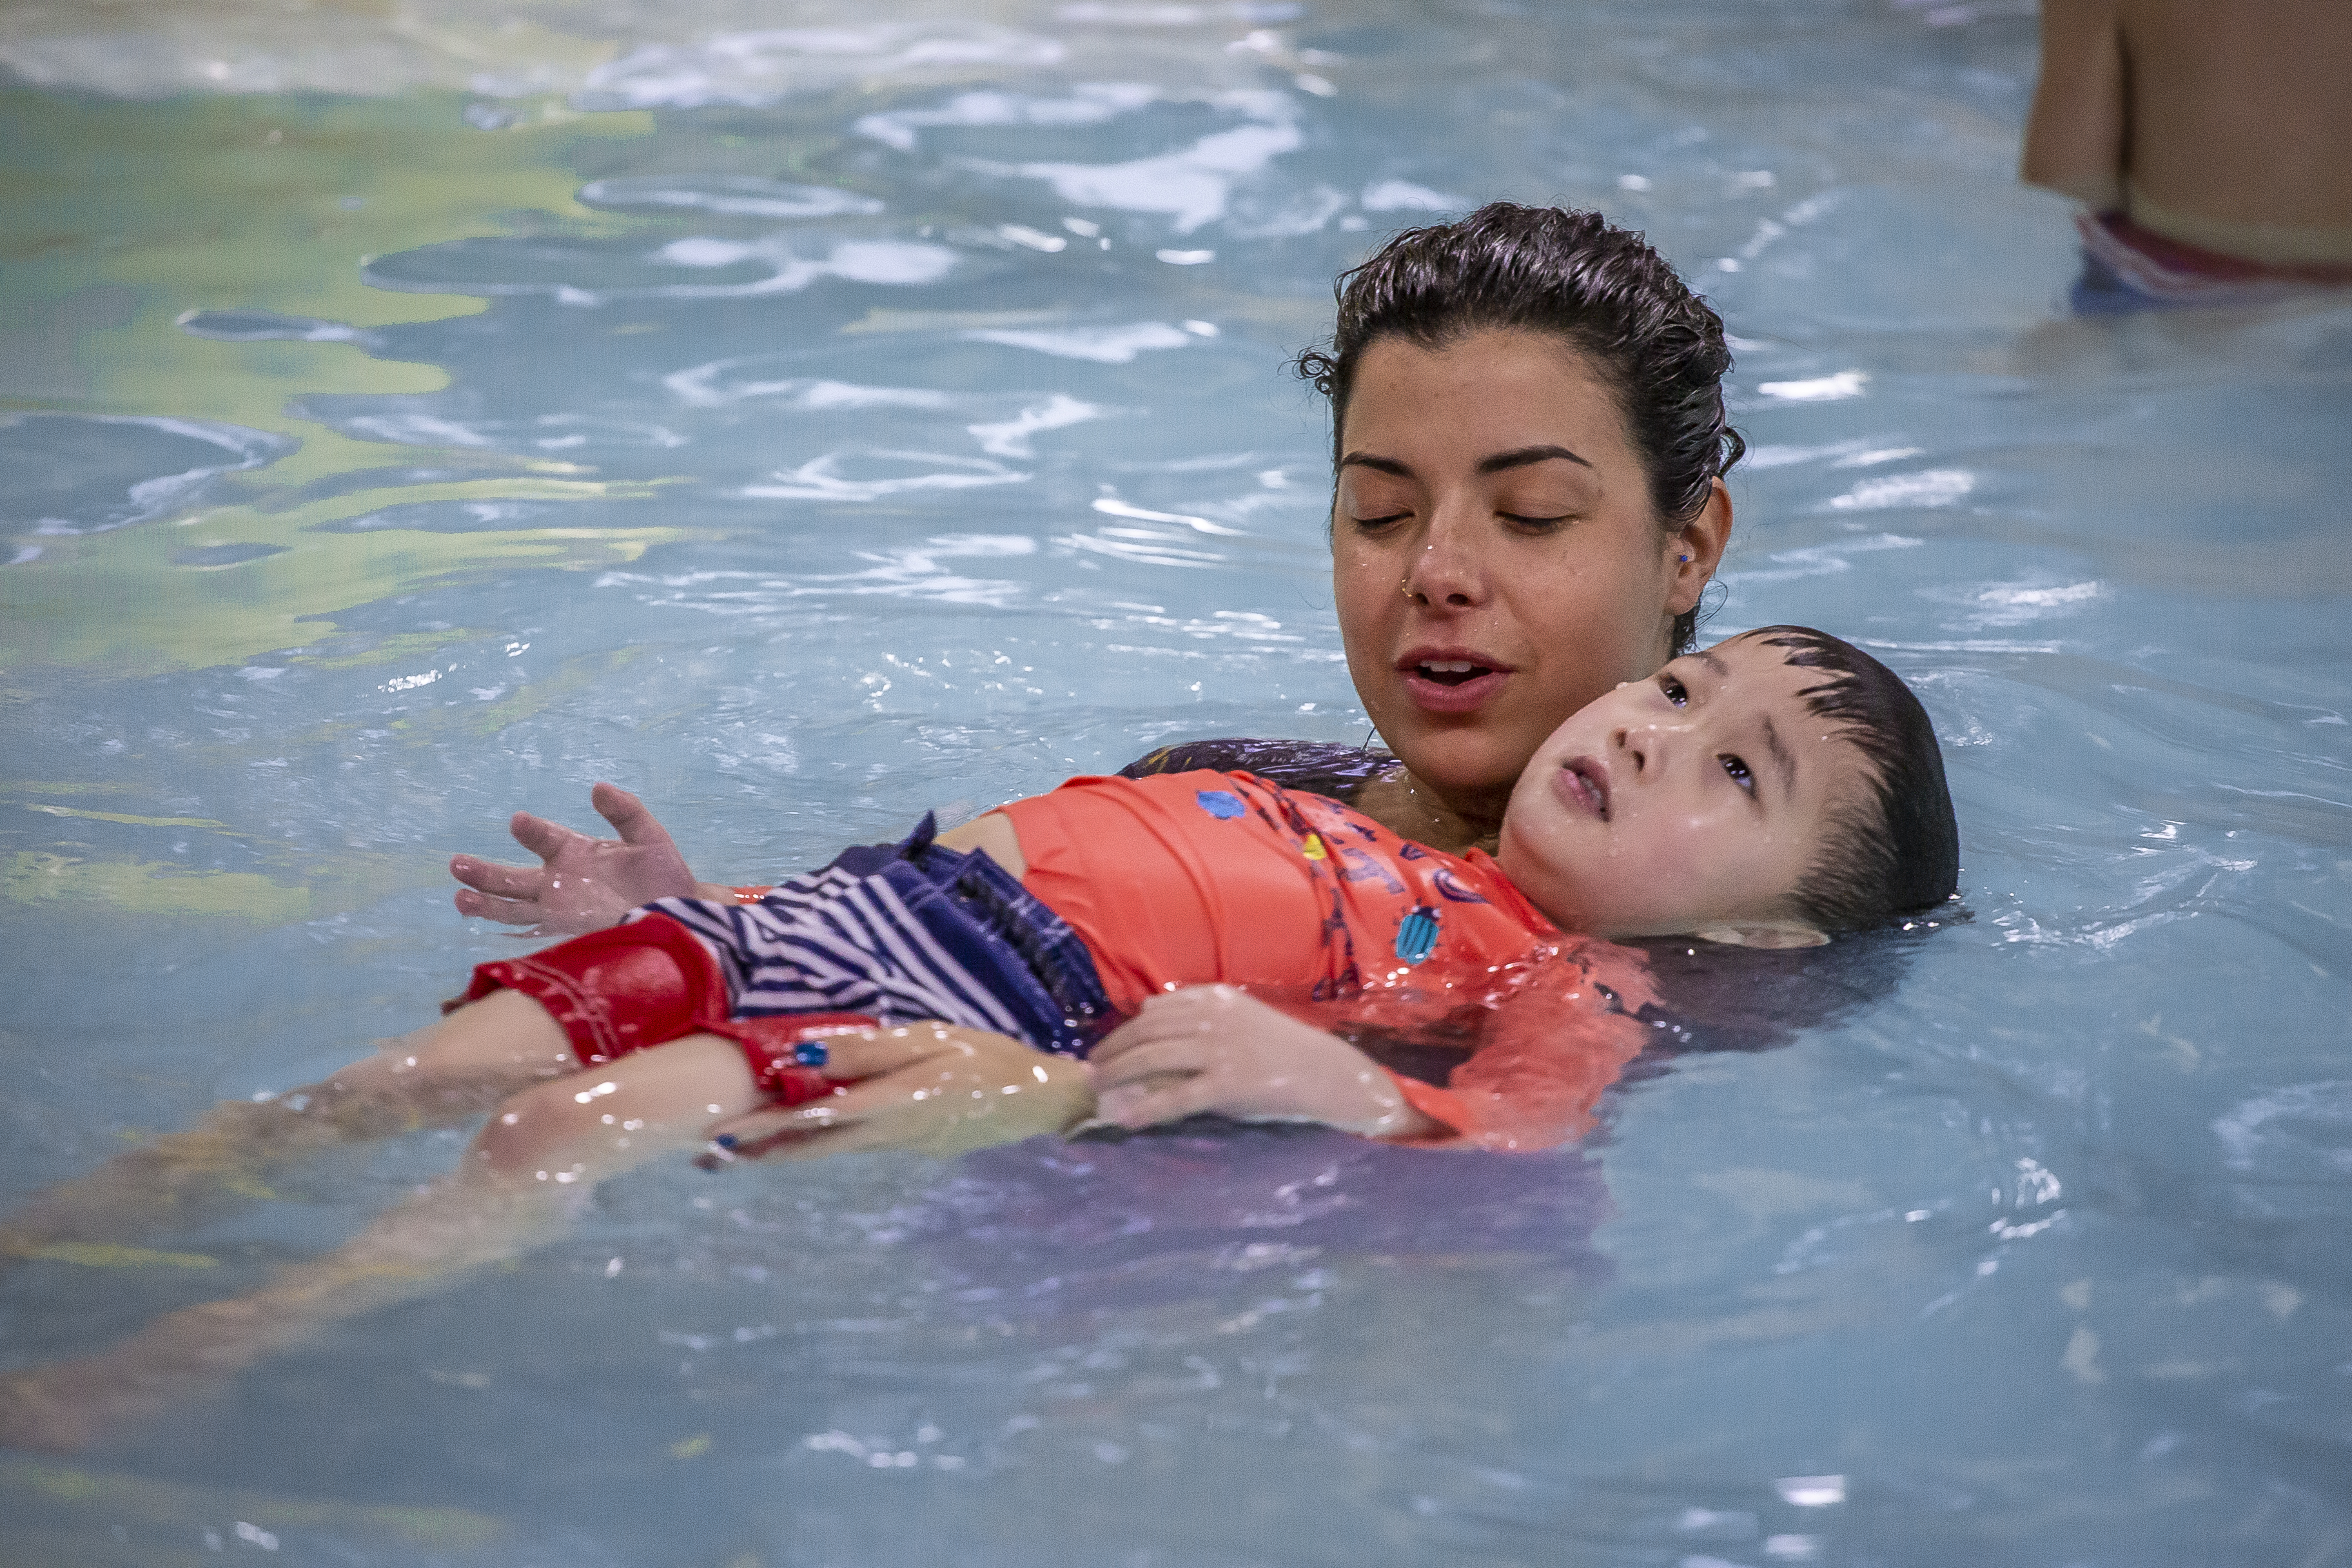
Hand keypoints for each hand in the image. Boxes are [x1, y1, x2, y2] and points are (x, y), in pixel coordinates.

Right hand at [450, 782, 703, 935]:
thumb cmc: (663, 876)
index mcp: (574, 852)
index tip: (519, 822)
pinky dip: (510, 933)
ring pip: (513, 907)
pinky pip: (532, 934)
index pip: (544, 837)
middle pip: (514, 877)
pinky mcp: (566, 935)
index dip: (532, 830)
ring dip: (486, 903)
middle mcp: (560, 881)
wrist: (680, 918)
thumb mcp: (648, 838)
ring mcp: (559, 910)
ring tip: (460, 897)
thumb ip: (625, 811)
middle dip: (486, 872)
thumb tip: (598, 787)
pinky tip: (487, 930)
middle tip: (457, 864)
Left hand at [702, 1023, 1093, 1161]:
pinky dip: (817, 1143)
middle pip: (810, 1146)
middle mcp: (886, 1134)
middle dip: (759, 1152)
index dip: (764, 1130)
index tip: (720, 1138)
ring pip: (828, 1150)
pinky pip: (853, 1144)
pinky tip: (801, 1139)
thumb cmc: (991, 1060)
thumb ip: (867, 1050)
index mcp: (889, 1104)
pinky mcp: (911, 1144)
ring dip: (782, 1152)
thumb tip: (804, 1057)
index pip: (812, 1119)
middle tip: (707, 1159)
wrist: (1042, 1102)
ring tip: (738, 1154)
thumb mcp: (932, 1039)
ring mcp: (899, 1145)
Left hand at [1087, 986, 1438, 1138]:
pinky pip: (1175, 1097)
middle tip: (1088, 1069)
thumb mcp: (1240, 1018)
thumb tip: (1148, 1011)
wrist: (1326, 1073)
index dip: (1124, 1028)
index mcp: (1215, 999)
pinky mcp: (1227, 1085)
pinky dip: (1145, 1108)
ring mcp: (1219, 1051)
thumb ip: (1198, 1014)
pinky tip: (1124, 1119)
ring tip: (1095, 1089)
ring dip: (1117, 1074)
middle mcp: (1213, 1019)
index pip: (1156, 1010)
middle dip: (1111, 1050)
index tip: (1104, 1046)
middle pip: (1146, 1031)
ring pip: (1152, 1058)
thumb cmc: (1282, 1048)